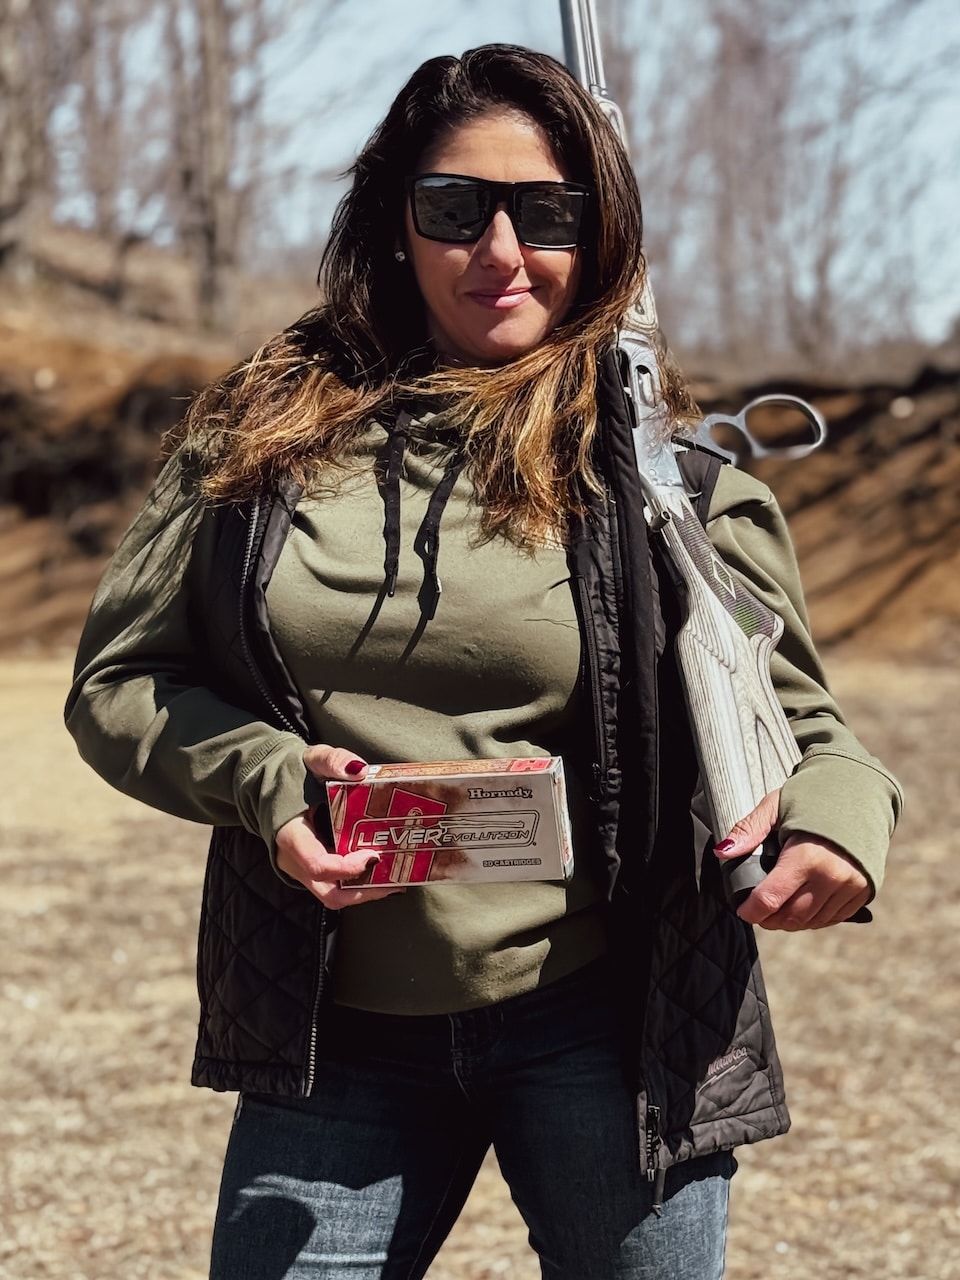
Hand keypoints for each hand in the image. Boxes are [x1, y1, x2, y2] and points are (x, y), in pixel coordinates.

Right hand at [275, 745, 404, 908]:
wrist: (270, 784)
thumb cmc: (293, 773)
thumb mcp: (313, 759)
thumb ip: (333, 760)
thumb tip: (360, 770)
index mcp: (291, 835)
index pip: (318, 865)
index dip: (348, 867)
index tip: (374, 855)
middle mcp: (295, 860)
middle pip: (330, 893)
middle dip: (364, 891)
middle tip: (394, 878)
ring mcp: (302, 868)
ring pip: (334, 895)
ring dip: (366, 891)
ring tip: (396, 879)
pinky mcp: (312, 869)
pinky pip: (335, 885)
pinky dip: (359, 882)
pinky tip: (383, 871)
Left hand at [714, 790, 870, 929]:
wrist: (859, 791)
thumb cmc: (813, 797)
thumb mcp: (775, 806)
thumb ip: (749, 830)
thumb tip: (723, 852)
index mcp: (806, 856)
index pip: (770, 899)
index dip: (751, 910)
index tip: (742, 909)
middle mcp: (832, 876)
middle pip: (791, 917)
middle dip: (769, 919)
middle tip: (758, 910)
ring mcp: (851, 886)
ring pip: (812, 921)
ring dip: (791, 921)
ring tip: (778, 907)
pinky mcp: (864, 891)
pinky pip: (833, 917)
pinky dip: (814, 918)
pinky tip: (802, 905)